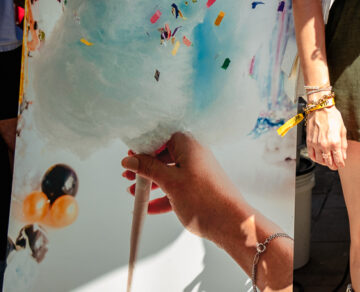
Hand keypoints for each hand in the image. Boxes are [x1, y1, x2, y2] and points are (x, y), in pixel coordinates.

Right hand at [121, 132, 248, 243]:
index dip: (145, 145)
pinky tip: (148, 207)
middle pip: (164, 155)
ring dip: (151, 182)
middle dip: (145, 166)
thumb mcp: (170, 181)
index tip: (130, 154)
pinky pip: (176, 188)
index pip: (162, 136)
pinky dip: (162, 196)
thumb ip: (148, 168)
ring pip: (169, 173)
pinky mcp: (198, 188)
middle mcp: (194, 155)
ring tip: (134, 191)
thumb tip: (131, 159)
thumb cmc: (205, 198)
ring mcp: (197, 172)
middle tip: (128, 174)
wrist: (231, 222)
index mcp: (189, 145)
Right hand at [305, 103, 347, 170]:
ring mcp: (316, 144)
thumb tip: (343, 156)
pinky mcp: (309, 142)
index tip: (341, 165)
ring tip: (328, 161)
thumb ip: (343, 145)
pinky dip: (316, 159)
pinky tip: (319, 157)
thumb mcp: (342, 130)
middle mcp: (325, 145)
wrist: (320, 108)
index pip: (338, 160)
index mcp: (335, 142)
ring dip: (324, 163)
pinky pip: (312, 155)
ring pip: (320, 161)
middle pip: (329, 162)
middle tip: (335, 165)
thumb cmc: (333, 117)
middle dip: (333, 165)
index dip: (340, 164)